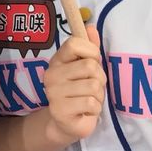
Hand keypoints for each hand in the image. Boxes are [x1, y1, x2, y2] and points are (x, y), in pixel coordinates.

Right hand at [41, 26, 104, 142]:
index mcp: (57, 61)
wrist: (67, 124)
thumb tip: (90, 26)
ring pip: (93, 86)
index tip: (91, 63)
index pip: (74, 43)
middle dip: (99, 79)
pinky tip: (85, 111)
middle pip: (90, 66)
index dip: (91, 52)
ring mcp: (54, 93)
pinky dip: (95, 109)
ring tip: (89, 101)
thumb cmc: (80, 93)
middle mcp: (51, 75)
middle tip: (91, 88)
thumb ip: (89, 48)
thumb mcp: (86, 68)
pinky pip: (91, 103)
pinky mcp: (60, 111)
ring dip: (98, 96)